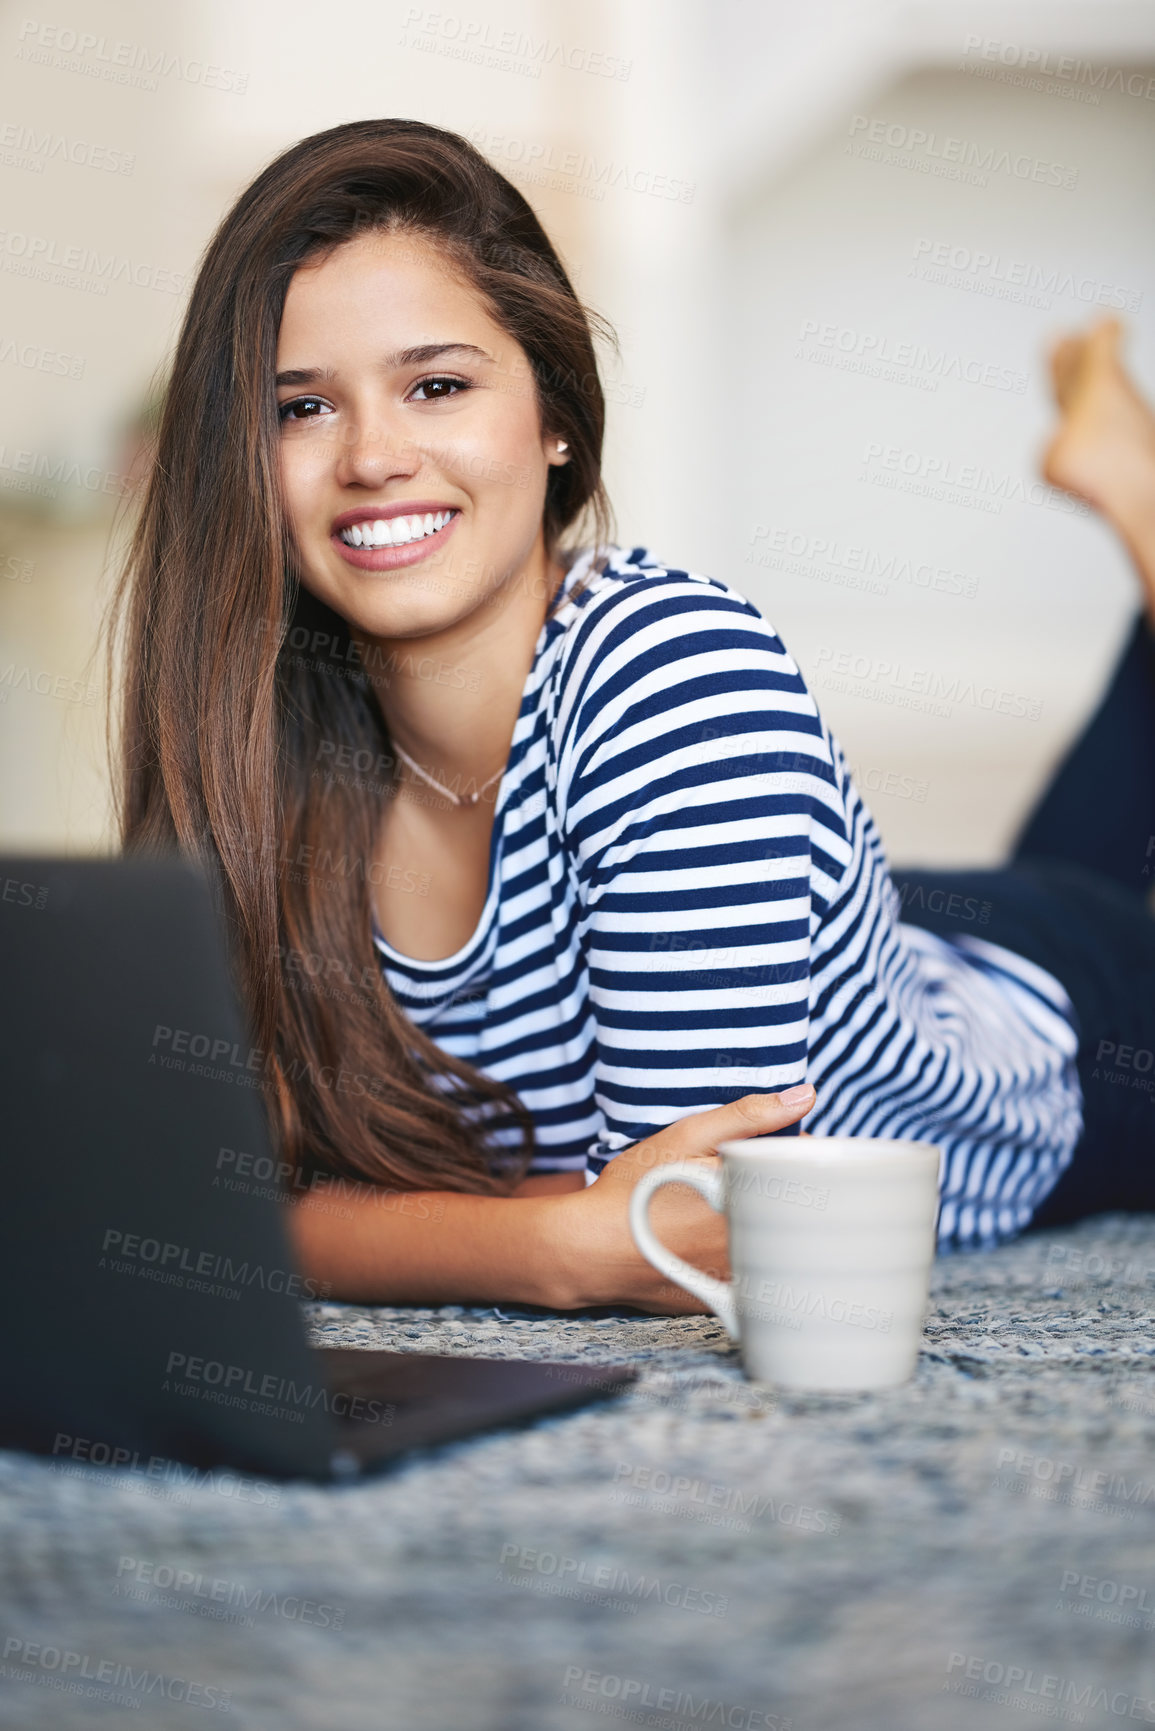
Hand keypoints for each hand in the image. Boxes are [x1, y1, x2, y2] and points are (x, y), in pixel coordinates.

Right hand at [550, 1087, 815, 1311]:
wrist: (586, 1252)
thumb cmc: (634, 1191)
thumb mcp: (687, 1138)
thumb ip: (749, 1116)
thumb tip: (807, 1096)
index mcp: (759, 1206)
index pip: (806, 1172)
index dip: (787, 1151)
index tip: (762, 1146)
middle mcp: (758, 1250)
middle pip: (794, 1208)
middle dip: (775, 1186)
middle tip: (733, 1175)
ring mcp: (742, 1282)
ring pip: (774, 1241)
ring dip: (760, 1220)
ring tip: (712, 1205)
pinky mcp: (724, 1302)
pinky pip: (750, 1272)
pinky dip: (738, 1251)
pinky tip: (700, 1238)